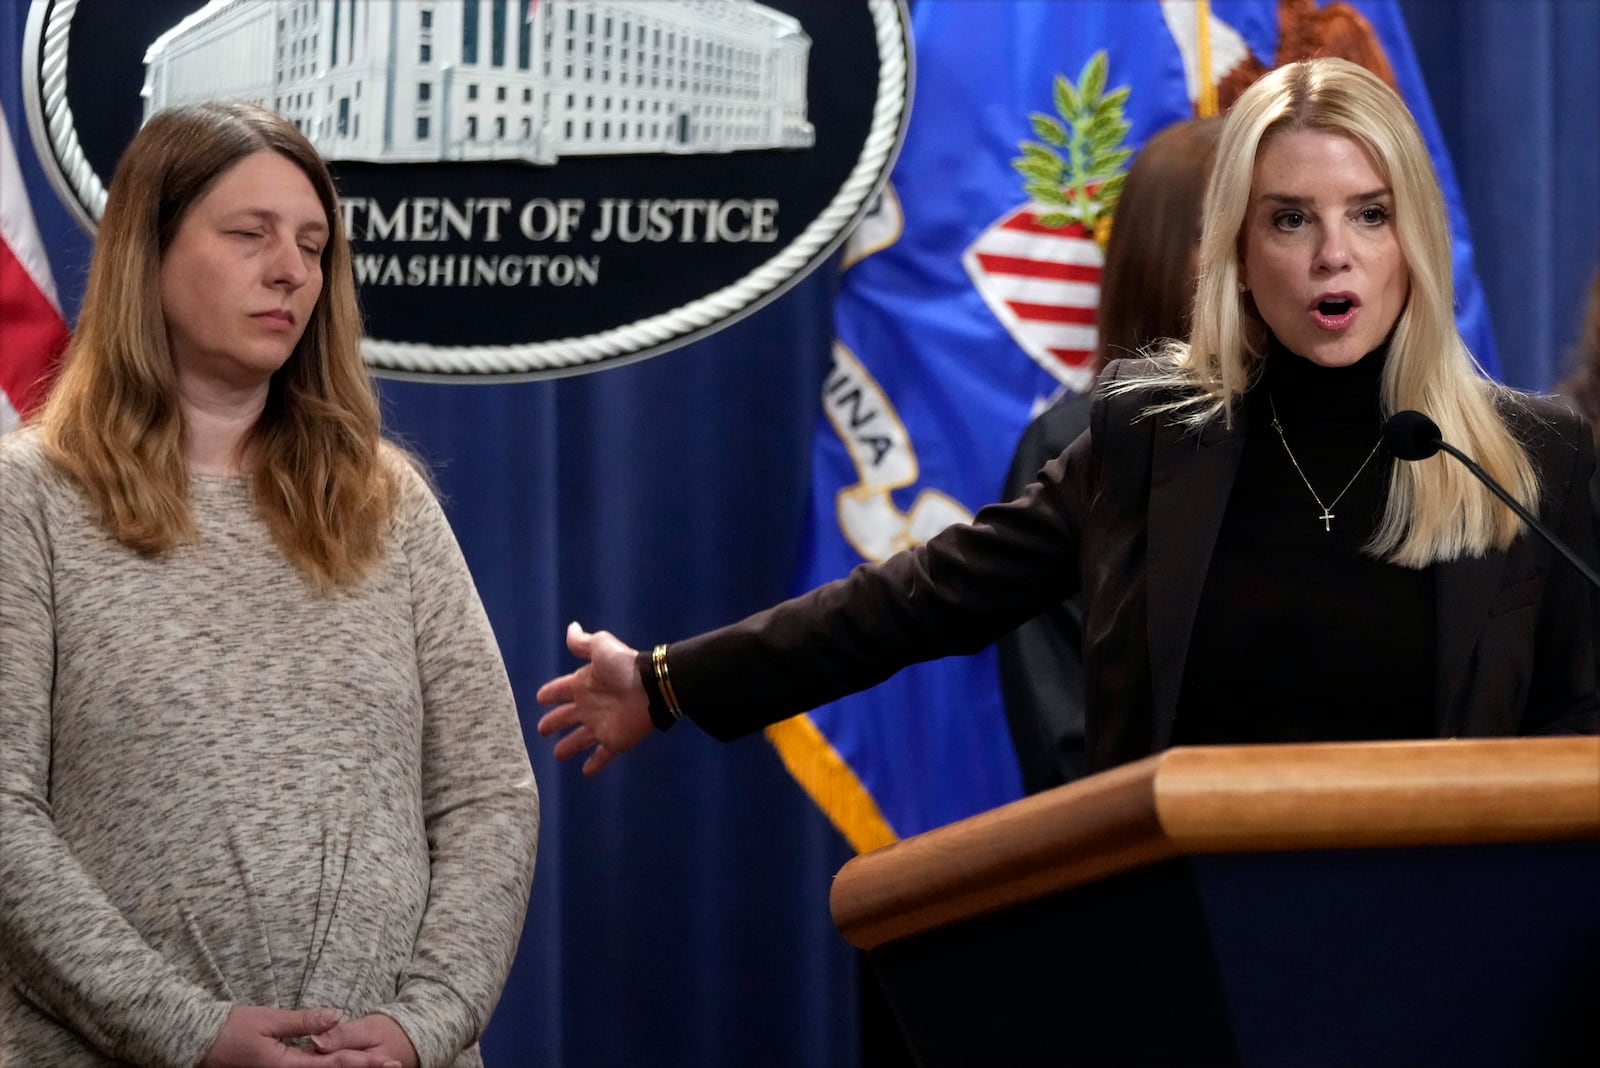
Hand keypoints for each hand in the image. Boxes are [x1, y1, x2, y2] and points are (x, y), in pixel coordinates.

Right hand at [201, 1006, 402, 1067]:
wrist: (197, 1041)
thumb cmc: (230, 1029)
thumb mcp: (268, 1020)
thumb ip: (304, 1021)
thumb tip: (337, 1017)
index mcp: (284, 1066)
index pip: (332, 1066)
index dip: (361, 1063)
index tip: (385, 1061)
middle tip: (393, 1065)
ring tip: (375, 1065)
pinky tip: (342, 1062)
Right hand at [536, 621, 653, 774]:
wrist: (652, 687)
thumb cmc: (624, 667)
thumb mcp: (601, 647)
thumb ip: (583, 642)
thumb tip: (571, 627)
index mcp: (583, 684)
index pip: (560, 690)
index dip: (549, 694)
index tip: (539, 698)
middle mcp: (589, 706)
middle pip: (565, 717)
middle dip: (553, 723)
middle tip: (541, 730)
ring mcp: (600, 726)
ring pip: (579, 739)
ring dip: (569, 747)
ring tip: (557, 755)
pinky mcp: (614, 742)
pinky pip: (602, 755)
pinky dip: (594, 764)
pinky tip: (585, 772)